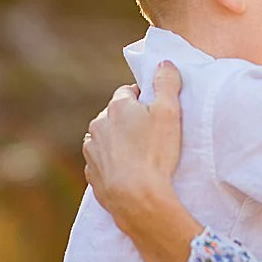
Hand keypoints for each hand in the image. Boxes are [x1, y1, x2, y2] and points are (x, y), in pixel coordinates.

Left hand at [83, 61, 184, 219]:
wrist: (136, 198)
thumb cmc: (155, 154)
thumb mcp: (170, 113)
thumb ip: (167, 84)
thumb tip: (164, 63)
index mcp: (117, 107)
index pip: (128, 91)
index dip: (143, 98)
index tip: (156, 110)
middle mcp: (98, 124)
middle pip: (115, 114)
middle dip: (129, 120)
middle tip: (151, 134)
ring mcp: (92, 150)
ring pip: (105, 137)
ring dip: (118, 141)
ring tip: (139, 155)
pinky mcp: (91, 173)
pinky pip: (101, 161)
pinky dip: (112, 162)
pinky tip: (128, 171)